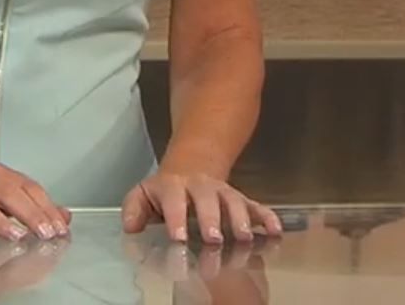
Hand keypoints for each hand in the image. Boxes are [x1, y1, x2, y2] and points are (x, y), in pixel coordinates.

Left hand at [121, 169, 282, 244]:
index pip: (174, 200)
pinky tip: (275, 230)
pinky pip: (256, 205)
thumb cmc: (165, 190)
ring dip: (240, 219)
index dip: (176, 218)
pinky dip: (267, 217)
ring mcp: (223, 192)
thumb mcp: (143, 194)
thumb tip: (130, 227)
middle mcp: (201, 187)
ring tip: (244, 239)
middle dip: (211, 219)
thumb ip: (134, 209)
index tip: (179, 237)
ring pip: (234, 201)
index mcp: (174, 186)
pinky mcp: (240, 198)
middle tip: (213, 240)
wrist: (191, 164)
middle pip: (208, 200)